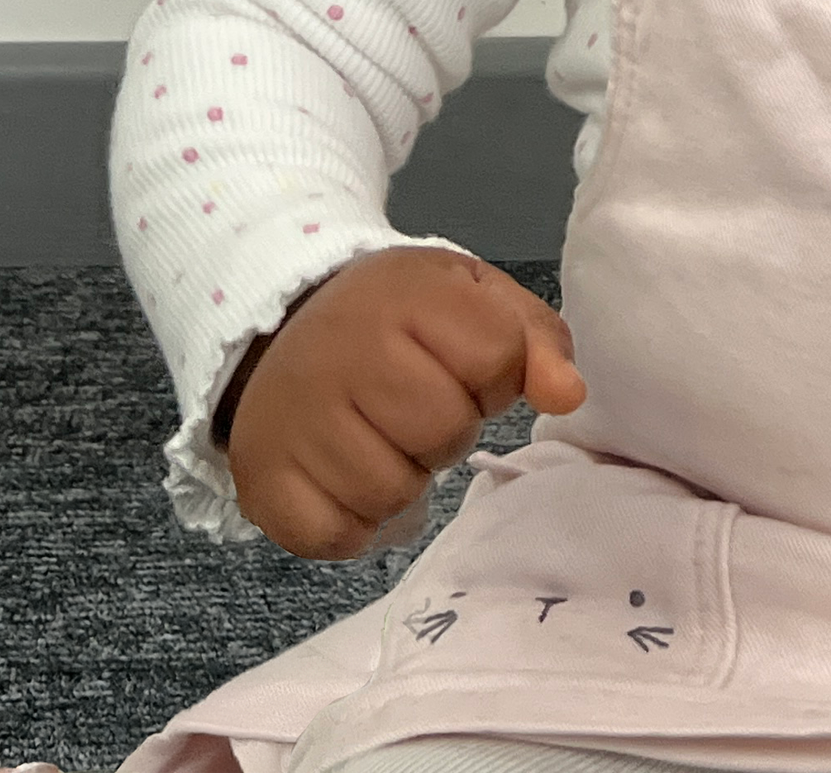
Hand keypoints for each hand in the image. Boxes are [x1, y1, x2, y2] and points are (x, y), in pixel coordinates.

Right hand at [222, 247, 584, 559]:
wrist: (278, 325)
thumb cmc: (394, 315)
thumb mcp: (469, 297)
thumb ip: (532, 338)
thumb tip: (569, 395)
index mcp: (404, 294)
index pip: (496, 359)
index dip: (493, 375)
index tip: (460, 364)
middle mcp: (343, 351)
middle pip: (445, 433)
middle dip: (446, 430)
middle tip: (415, 405)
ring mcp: (295, 419)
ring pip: (393, 493)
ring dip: (401, 478)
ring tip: (380, 437)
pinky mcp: (261, 480)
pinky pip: (336, 536)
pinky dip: (352, 523)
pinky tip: (343, 477)